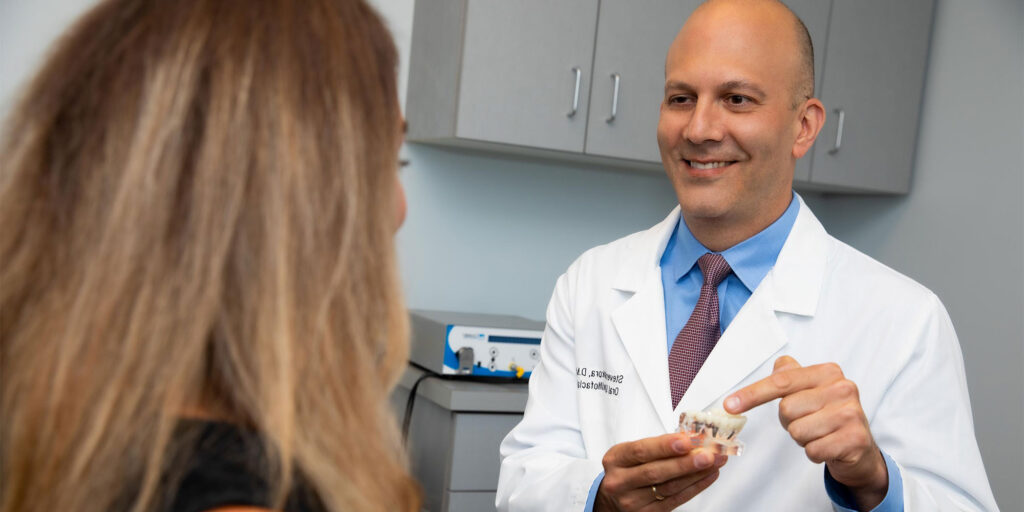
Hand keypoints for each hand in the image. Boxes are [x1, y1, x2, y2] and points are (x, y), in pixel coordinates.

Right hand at [595, 433, 726, 510]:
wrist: (612, 499)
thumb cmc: (626, 470)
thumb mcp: (630, 453)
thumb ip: (656, 446)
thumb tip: (690, 436)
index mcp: (615, 460)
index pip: (640, 451)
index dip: (664, 446)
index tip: (686, 440)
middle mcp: (620, 482)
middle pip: (655, 472)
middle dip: (685, 462)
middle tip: (708, 454)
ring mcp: (633, 502)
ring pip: (669, 487)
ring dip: (696, 474)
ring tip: (715, 462)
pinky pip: (676, 500)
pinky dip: (695, 487)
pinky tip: (708, 476)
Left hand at [724, 356, 887, 509]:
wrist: (860, 449)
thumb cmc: (828, 416)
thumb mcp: (811, 390)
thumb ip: (791, 375)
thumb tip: (778, 363)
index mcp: (828, 372)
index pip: (781, 381)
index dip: (753, 394)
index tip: (730, 405)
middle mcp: (843, 388)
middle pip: (787, 409)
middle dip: (790, 422)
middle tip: (808, 422)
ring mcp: (851, 414)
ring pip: (798, 431)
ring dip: (803, 439)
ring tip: (820, 434)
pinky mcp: (855, 439)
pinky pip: (812, 450)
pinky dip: (814, 453)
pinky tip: (829, 446)